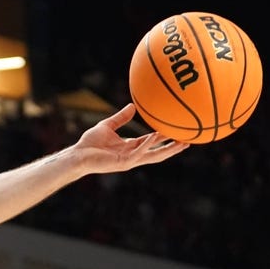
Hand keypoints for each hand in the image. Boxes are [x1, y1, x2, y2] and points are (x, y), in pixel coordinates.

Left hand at [74, 104, 189, 173]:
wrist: (78, 155)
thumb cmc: (90, 142)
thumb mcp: (108, 125)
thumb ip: (121, 117)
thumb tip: (133, 105)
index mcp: (131, 147)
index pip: (153, 142)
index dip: (166, 137)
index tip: (179, 130)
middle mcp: (133, 155)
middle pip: (159, 152)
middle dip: (174, 147)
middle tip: (191, 140)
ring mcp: (129, 160)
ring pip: (154, 156)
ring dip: (168, 150)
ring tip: (182, 143)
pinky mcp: (122, 163)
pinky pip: (138, 153)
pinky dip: (146, 145)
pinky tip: (154, 136)